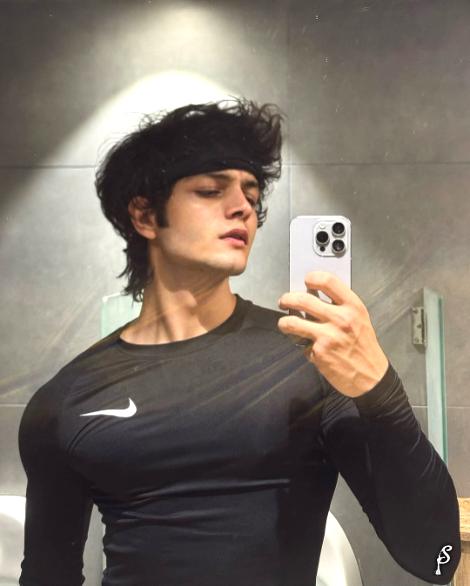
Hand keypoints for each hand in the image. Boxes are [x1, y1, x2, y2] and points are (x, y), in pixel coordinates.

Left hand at [277, 271, 388, 397]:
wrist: (371, 377)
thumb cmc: (364, 346)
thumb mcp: (359, 319)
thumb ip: (340, 305)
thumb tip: (313, 294)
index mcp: (353, 307)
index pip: (328, 281)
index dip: (312, 277)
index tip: (306, 281)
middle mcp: (340, 319)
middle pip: (302, 299)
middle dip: (287, 299)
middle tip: (284, 301)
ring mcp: (328, 335)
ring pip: (292, 322)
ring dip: (284, 322)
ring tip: (285, 323)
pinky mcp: (319, 352)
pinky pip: (301, 344)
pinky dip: (302, 346)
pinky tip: (310, 348)